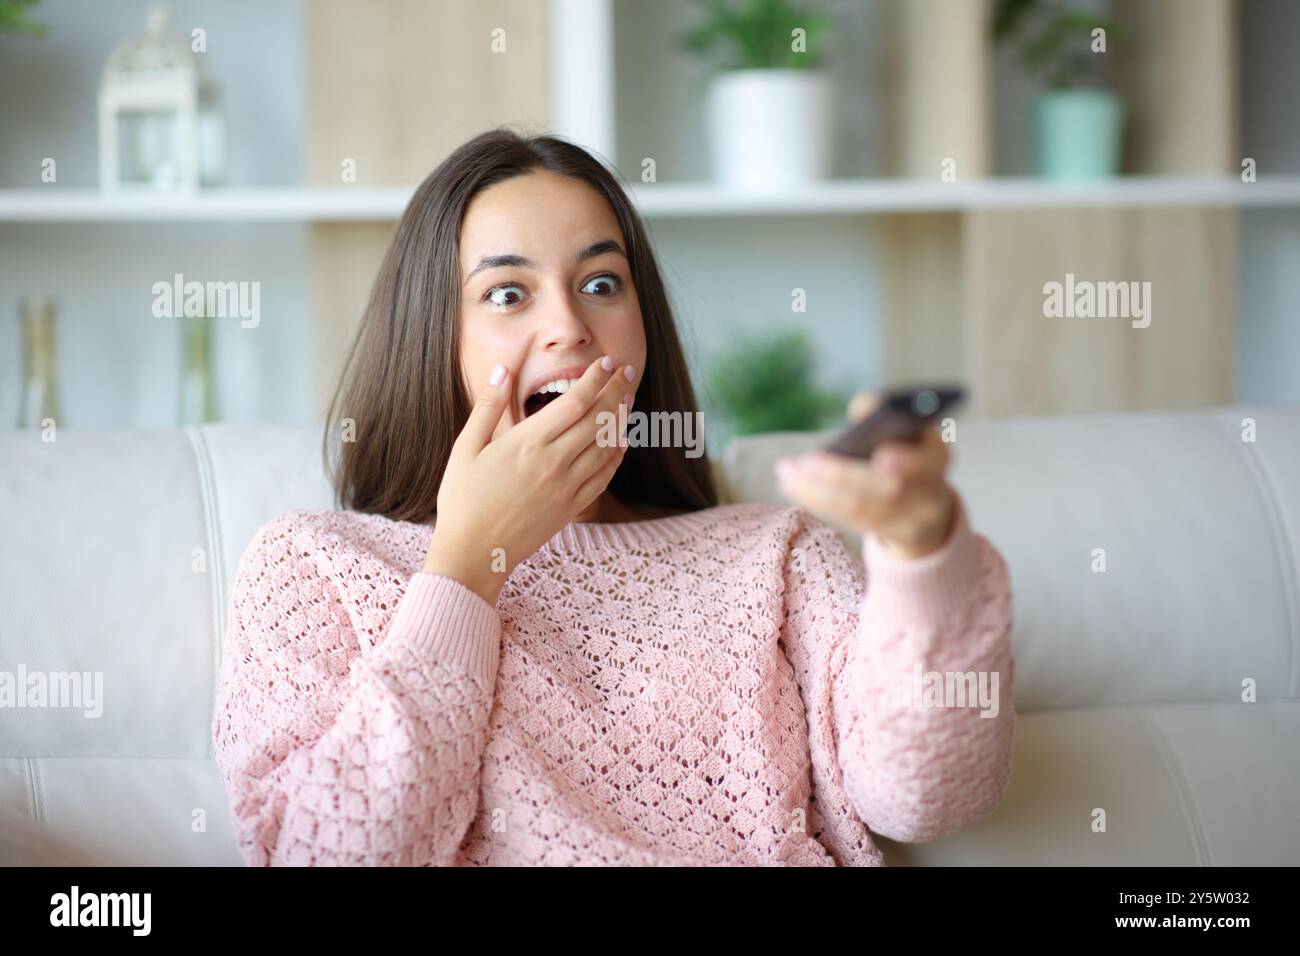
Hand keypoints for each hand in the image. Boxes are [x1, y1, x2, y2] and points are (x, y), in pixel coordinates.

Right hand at [424, 355, 632, 602]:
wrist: (474, 554)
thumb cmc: (463, 500)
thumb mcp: (466, 449)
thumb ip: (488, 407)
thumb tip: (503, 369)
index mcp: (528, 443)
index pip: (575, 402)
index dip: (595, 379)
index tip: (607, 362)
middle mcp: (554, 463)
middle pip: (598, 420)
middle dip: (616, 391)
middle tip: (627, 371)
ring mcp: (567, 487)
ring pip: (606, 446)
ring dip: (621, 420)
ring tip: (628, 399)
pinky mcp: (571, 508)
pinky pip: (603, 477)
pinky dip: (617, 456)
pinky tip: (622, 442)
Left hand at [773, 392, 955, 559]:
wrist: (928, 510)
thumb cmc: (910, 455)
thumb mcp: (909, 433)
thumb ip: (887, 414)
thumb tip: (864, 405)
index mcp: (937, 458)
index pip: (928, 460)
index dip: (907, 460)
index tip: (884, 455)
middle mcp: (930, 493)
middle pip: (887, 490)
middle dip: (844, 475)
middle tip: (806, 462)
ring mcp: (910, 520)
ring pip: (860, 507)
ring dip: (817, 490)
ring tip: (786, 471)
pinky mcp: (887, 535)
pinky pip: (849, 519)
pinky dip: (818, 501)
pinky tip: (793, 486)